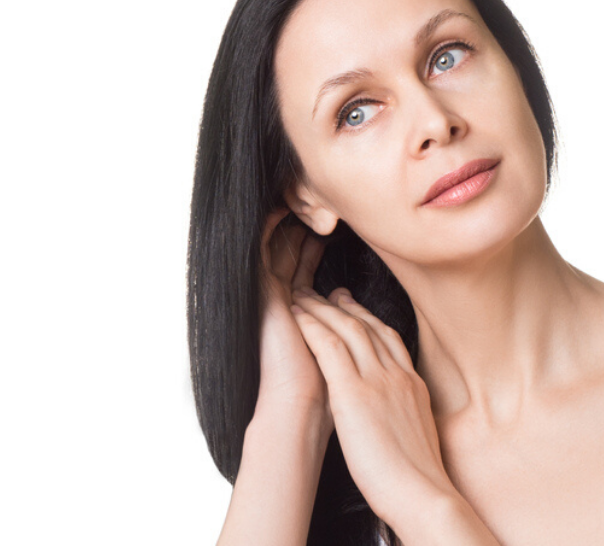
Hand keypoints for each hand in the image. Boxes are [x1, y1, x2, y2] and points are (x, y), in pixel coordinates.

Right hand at [257, 208, 330, 426]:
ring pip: (276, 250)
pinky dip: (268, 230)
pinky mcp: (262, 295)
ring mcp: (270, 300)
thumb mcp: (343, 345)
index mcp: (301, 317)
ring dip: (287, 223)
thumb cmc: (327, 390)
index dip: (315, 250)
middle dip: (301, 230)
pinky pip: (260, 253)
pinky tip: (279, 207)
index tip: (330, 227)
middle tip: (313, 202)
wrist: (302, 407)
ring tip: (297, 196)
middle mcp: (283, 306)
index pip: (305, 273)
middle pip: (289, 257)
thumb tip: (343, 291)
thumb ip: (343, 318)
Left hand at [290, 286, 452, 524]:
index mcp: (415, 386)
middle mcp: (398, 376)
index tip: (356, 308)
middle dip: (346, 306)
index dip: (370, 319)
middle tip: (328, 292)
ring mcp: (378, 381)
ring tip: (303, 296)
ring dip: (323, 308)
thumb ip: (408, 416)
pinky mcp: (354, 393)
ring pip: (348, 329)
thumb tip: (399, 420)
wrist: (422, 492)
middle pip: (369, 327)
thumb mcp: (420, 435)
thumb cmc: (419, 477)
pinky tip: (297, 316)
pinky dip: (312, 327)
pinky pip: (330, 347)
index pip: (391, 340)